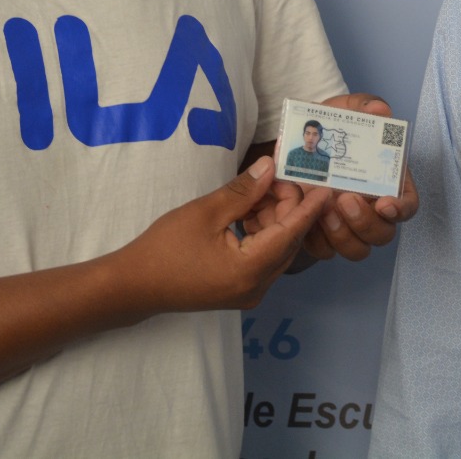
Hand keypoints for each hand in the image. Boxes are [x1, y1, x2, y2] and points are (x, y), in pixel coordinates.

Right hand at [118, 158, 332, 310]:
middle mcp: (257, 287)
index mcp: (250, 270)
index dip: (308, 207)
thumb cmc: (165, 247)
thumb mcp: (206, 211)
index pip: (290, 233)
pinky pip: (262, 258)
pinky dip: (260, 234)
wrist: (133, 285)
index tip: (326, 186)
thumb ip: (243, 191)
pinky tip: (248, 211)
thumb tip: (271, 168)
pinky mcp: (238, 290)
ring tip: (259, 190)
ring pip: (275, 250)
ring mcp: (248, 292)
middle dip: (287, 208)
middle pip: (286, 242)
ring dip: (272, 220)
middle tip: (278, 176)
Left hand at [301, 93, 419, 261]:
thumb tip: (381, 109)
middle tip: (345, 199)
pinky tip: (304, 219)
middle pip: (383, 233)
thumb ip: (363, 106)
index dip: (401, 209)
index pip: (408, 204)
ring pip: (357, 249)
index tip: (385, 203)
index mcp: (387, 182)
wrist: (292, 146)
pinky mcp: (322, 236)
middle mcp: (371, 209)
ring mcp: (348, 226)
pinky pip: (326, 252)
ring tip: (323, 211)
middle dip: (365, 222)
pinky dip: (316, 240)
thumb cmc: (328, 129)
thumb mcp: (342, 110)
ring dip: (342, 236)